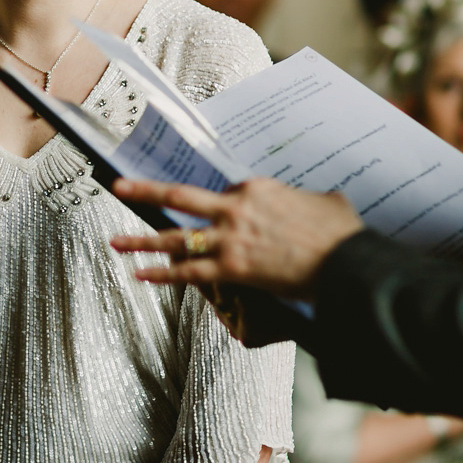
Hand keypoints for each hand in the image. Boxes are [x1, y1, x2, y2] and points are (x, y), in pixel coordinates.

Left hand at [111, 176, 362, 300]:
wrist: (346, 262)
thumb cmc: (342, 234)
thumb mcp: (327, 202)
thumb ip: (308, 200)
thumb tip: (313, 206)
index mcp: (256, 188)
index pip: (222, 192)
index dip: (214, 205)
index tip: (207, 211)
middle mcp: (236, 207)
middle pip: (181, 196)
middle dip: (146, 191)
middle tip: (120, 187)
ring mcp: (230, 238)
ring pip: (176, 237)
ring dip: (142, 240)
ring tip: (116, 241)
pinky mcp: (233, 268)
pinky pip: (189, 272)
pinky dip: (162, 274)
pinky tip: (140, 274)